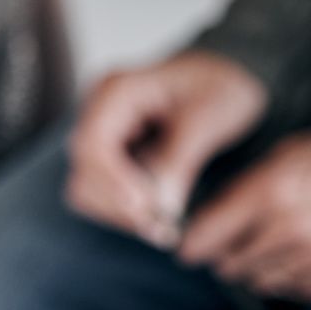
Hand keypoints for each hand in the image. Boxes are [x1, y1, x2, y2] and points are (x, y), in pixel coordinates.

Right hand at [67, 50, 268, 246]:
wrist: (227, 79)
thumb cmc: (220, 86)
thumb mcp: (208, 117)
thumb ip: (179, 160)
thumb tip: (160, 208)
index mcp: (116, 91)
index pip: (92, 144)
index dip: (113, 182)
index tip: (146, 209)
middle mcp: (98, 114)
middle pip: (83, 173)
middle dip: (119, 206)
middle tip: (163, 229)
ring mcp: (100, 137)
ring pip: (86, 190)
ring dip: (121, 215)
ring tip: (164, 227)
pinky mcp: (109, 159)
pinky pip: (102, 195)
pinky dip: (125, 213)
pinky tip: (157, 216)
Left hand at [177, 127, 310, 300]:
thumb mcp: (286, 155)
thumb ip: (246, 188)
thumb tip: (212, 216)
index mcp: (270, 193)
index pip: (207, 235)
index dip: (192, 245)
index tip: (188, 248)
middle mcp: (288, 230)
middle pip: (230, 264)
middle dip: (224, 255)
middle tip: (228, 246)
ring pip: (258, 281)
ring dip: (254, 269)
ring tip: (263, 249)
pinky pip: (293, 290)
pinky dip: (286, 279)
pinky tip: (292, 259)